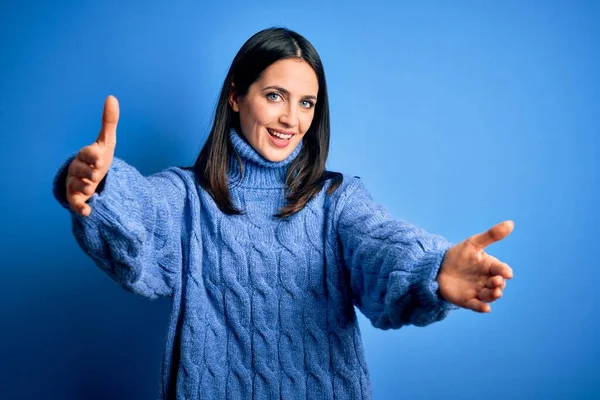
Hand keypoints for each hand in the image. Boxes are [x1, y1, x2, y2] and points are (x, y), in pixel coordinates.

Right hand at [66, 95, 118, 216]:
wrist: (93, 178)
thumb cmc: (99, 158)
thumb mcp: (106, 142)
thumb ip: (109, 122)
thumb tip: (111, 97)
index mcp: (86, 155)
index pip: (87, 154)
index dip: (92, 157)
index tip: (100, 160)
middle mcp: (78, 169)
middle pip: (80, 171)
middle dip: (88, 173)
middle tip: (96, 175)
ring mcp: (76, 184)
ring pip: (78, 186)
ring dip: (86, 188)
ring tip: (92, 189)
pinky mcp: (77, 198)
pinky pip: (75, 204)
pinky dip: (81, 208)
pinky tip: (88, 212)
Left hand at [437, 220, 513, 312]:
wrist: (439, 266)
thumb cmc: (459, 255)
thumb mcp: (473, 243)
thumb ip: (491, 235)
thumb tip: (511, 223)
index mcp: (490, 267)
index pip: (501, 270)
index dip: (505, 272)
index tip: (506, 273)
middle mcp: (487, 280)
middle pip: (498, 285)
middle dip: (499, 284)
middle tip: (496, 282)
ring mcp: (478, 291)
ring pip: (489, 296)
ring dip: (493, 296)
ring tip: (494, 293)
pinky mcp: (467, 300)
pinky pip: (476, 305)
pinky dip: (481, 307)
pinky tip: (486, 309)